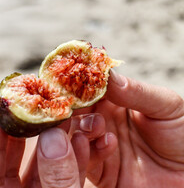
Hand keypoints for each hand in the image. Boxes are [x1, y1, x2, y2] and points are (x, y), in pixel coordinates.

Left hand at [0, 104, 97, 187]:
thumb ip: (56, 179)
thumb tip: (53, 137)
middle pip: (14, 159)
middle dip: (27, 128)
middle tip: (34, 100)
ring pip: (44, 164)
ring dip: (55, 139)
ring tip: (62, 114)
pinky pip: (65, 176)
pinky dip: (73, 159)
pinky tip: (79, 139)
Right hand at [79, 71, 183, 186]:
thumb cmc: (183, 136)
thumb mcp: (166, 107)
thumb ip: (136, 92)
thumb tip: (107, 75)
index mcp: (114, 101)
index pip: (89, 87)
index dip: (79, 80)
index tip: (72, 75)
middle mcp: (101, 120)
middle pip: (75, 109)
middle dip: (72, 104)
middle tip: (73, 102)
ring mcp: (98, 144)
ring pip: (73, 133)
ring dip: (82, 126)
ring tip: (99, 124)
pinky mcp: (98, 170)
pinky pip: (82, 160)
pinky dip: (88, 150)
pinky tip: (107, 143)